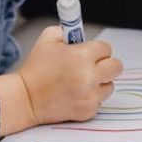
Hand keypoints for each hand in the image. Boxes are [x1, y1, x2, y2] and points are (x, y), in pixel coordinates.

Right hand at [0, 26, 122, 135]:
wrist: (25, 98)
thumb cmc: (35, 69)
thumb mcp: (47, 39)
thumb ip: (68, 30)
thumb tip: (80, 30)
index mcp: (81, 56)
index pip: (106, 48)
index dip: (97, 50)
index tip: (90, 53)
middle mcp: (89, 76)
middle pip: (116, 67)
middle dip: (107, 64)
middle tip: (95, 66)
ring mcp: (90, 95)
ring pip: (109, 85)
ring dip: (100, 82)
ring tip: (81, 82)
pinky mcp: (88, 111)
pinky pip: (99, 101)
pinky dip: (91, 97)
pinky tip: (75, 94)